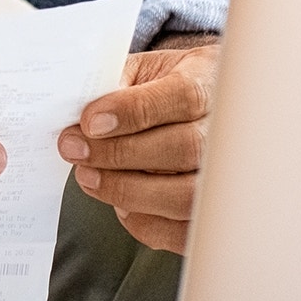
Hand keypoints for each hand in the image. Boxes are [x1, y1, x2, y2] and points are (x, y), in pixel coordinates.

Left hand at [57, 41, 216, 253]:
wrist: (201, 104)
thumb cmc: (165, 86)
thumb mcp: (143, 69)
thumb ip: (116, 84)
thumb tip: (78, 113)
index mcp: (208, 82)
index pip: (181, 98)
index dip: (132, 111)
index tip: (89, 121)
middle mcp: (226, 132)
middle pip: (183, 149)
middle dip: (119, 154)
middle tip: (74, 150)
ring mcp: (226, 176)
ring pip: (185, 195)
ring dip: (127, 190)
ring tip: (88, 176)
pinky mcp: (213, 214)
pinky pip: (183, 231)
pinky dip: (144, 222)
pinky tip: (121, 204)